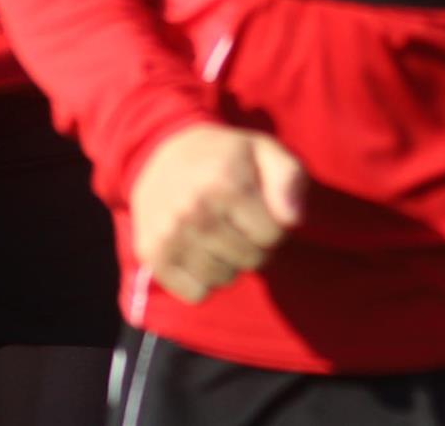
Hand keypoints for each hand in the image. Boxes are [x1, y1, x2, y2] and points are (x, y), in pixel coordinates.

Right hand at [129, 123, 305, 304]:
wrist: (156, 151)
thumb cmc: (223, 157)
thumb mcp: (263, 151)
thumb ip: (290, 178)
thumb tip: (292, 219)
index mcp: (225, 180)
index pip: (273, 235)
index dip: (271, 223)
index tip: (255, 205)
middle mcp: (193, 207)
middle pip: (251, 259)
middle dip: (251, 244)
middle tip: (234, 219)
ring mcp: (169, 232)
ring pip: (224, 278)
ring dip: (227, 261)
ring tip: (214, 231)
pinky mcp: (152, 253)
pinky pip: (196, 294)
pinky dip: (201, 279)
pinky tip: (194, 248)